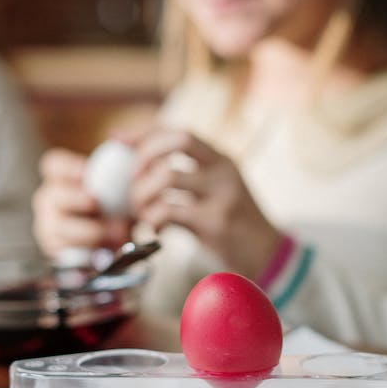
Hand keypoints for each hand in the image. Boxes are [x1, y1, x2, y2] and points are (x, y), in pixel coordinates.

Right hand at [31, 148, 130, 255]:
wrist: (117, 240)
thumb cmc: (115, 206)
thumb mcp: (120, 185)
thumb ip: (119, 163)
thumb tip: (120, 139)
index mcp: (61, 178)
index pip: (53, 165)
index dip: (67, 167)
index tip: (86, 172)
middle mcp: (50, 200)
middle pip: (52, 195)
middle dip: (74, 198)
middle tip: (95, 201)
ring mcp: (49, 225)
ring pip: (59, 226)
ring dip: (89, 229)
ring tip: (115, 232)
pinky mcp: (55, 250)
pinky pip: (66, 251)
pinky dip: (88, 250)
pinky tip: (106, 248)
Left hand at [129, 128, 280, 279]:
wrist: (267, 256)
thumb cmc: (232, 226)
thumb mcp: (216, 193)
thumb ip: (187, 178)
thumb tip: (139, 164)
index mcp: (221, 160)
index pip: (179, 132)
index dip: (145, 133)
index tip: (119, 141)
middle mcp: (223, 170)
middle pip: (177, 140)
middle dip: (145, 156)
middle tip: (133, 181)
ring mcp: (222, 194)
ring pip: (167, 175)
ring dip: (142, 194)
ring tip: (141, 212)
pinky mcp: (215, 221)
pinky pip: (169, 211)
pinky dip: (152, 219)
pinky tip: (155, 230)